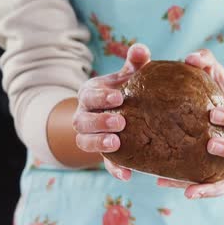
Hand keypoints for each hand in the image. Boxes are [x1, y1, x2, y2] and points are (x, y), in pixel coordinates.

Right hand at [73, 43, 150, 180]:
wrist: (122, 112)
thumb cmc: (126, 89)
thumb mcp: (129, 76)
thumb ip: (135, 63)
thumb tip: (141, 49)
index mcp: (89, 95)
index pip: (89, 95)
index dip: (101, 97)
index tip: (119, 97)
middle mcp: (83, 116)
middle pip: (82, 121)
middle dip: (99, 121)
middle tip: (120, 122)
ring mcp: (90, 137)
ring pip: (85, 142)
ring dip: (99, 144)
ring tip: (116, 143)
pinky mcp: (102, 154)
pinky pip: (104, 164)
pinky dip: (114, 169)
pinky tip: (128, 175)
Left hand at [157, 49, 223, 198]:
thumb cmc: (219, 96)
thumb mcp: (216, 77)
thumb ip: (206, 63)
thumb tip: (191, 58)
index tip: (212, 113)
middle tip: (210, 144)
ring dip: (213, 187)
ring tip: (189, 190)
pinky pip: (214, 188)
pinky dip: (196, 190)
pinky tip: (164, 184)